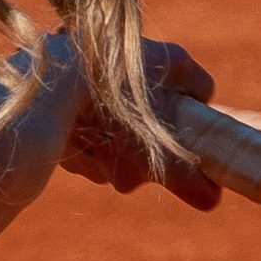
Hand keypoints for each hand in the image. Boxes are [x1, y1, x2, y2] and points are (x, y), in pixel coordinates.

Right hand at [58, 37, 221, 211]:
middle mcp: (132, 179)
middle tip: (149, 105)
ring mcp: (98, 172)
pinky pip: (95, 148)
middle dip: (156, 140)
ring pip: (123, 156)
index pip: (205, 198)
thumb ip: (199, 84)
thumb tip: (200, 96)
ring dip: (123, 133)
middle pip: (157, 166)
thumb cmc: (120, 71)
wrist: (50, 78)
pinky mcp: (70, 161)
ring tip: (113, 96)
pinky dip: (95, 129)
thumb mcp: (175, 63)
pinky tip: (88, 100)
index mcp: (166, 165)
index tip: (207, 167)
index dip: (210, 183)